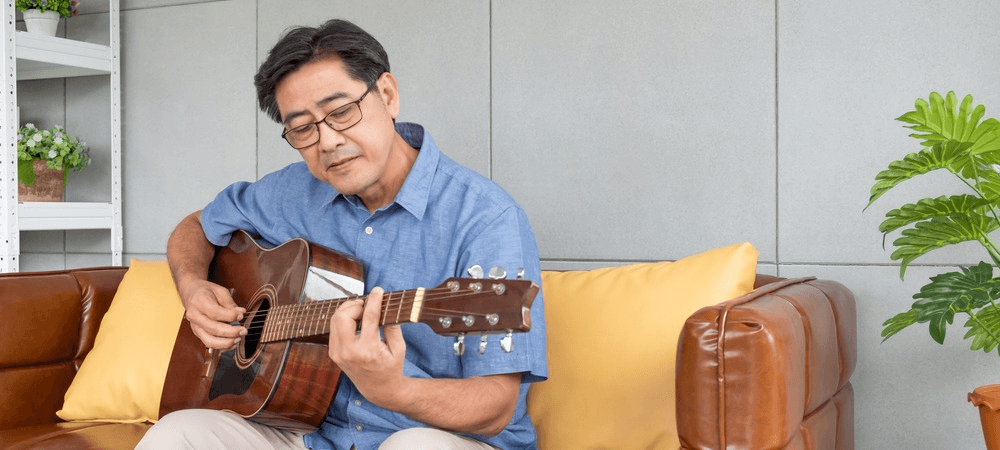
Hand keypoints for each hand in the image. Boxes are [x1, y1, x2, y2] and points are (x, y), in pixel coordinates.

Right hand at [179, 279, 246, 349]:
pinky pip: (209, 343)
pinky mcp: (197, 333)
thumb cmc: (207, 292)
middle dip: (231, 332)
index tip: (241, 315)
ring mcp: (195, 326)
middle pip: (213, 329)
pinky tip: (232, 343)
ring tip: (238, 339)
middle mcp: (194, 316)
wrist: (191, 294)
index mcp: (199, 302)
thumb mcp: (219, 291)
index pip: (214, 313)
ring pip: (209, 340)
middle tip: (244, 331)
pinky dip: (222, 346)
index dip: (229, 316)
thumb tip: (241, 313)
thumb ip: (230, 303)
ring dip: (226, 343)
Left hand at [327, 287, 407, 408]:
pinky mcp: (334, 354)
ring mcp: (339, 354)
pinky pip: (334, 329)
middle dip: (355, 304)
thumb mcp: (399, 348)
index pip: (368, 317)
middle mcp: (349, 352)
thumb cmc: (392, 367)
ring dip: (347, 310)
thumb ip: (392, 326)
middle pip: (343, 316)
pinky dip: (343, 319)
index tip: (378, 290)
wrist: (378, 389)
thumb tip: (385, 306)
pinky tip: (355, 319)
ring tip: (361, 310)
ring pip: (335, 320)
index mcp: (368, 350)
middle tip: (367, 303)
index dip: (374, 300)